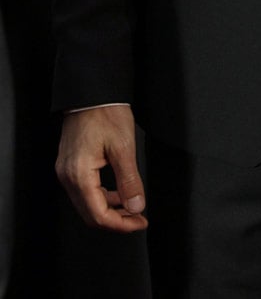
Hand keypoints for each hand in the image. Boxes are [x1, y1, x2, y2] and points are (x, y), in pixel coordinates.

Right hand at [56, 105, 147, 232]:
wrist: (91, 91)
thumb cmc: (105, 112)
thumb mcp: (123, 146)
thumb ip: (130, 180)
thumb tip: (136, 206)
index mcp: (79, 174)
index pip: (98, 215)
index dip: (121, 224)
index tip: (139, 222)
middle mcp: (67, 176)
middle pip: (89, 214)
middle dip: (116, 220)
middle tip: (137, 218)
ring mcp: (65, 170)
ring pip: (86, 204)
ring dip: (109, 209)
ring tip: (132, 206)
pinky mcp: (69, 164)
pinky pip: (84, 191)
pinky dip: (101, 197)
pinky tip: (117, 193)